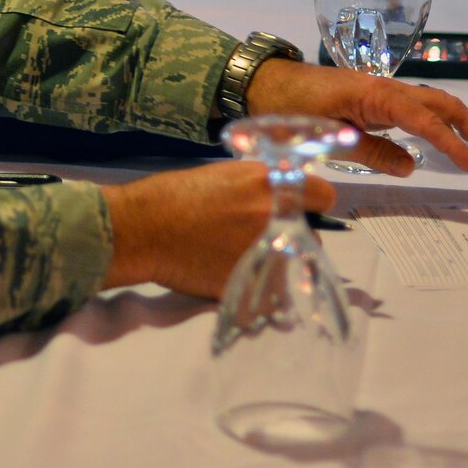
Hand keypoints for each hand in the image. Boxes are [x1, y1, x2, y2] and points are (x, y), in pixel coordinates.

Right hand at [100, 161, 337, 296]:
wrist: (144, 228)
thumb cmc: (177, 194)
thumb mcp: (226, 176)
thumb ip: (261, 189)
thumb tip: (281, 201)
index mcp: (271, 185)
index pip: (323, 195)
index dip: (312, 204)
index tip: (301, 211)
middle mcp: (276, 218)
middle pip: (312, 236)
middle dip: (295, 238)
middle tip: (267, 238)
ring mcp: (266, 252)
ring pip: (294, 266)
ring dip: (280, 264)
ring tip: (248, 260)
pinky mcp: (251, 283)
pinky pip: (271, 291)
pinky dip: (260, 287)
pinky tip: (236, 275)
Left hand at [245, 59, 467, 174]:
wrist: (269, 83)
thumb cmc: (293, 108)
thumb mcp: (328, 136)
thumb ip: (370, 151)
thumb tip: (411, 166)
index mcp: (377, 95)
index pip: (425, 119)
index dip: (453, 143)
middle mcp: (388, 88)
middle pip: (443, 103)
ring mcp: (384, 92)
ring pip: (435, 103)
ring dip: (461, 126)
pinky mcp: (378, 99)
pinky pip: (418, 109)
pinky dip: (440, 124)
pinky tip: (447, 143)